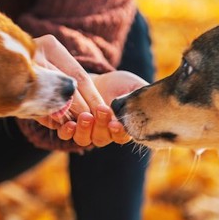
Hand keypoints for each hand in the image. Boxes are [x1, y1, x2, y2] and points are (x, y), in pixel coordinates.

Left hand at [31, 35, 147, 146]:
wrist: (94, 79)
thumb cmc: (118, 84)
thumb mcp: (134, 87)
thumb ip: (142, 97)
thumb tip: (151, 104)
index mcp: (122, 128)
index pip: (122, 137)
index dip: (119, 132)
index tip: (116, 124)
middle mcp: (104, 135)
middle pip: (102, 138)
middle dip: (102, 125)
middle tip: (102, 109)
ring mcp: (86, 132)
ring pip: (84, 140)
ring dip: (85, 130)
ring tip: (85, 116)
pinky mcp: (70, 127)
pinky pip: (67, 135)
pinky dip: (67, 131)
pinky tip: (69, 123)